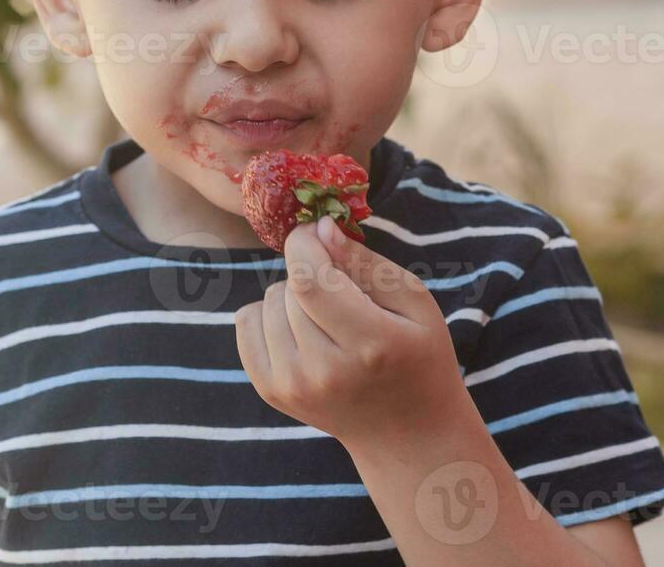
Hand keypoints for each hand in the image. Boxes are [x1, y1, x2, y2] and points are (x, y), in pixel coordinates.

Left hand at [234, 214, 475, 449]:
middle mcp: (325, 371)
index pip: (310, 281)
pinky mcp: (271, 392)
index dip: (305, 245)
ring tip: (324, 317)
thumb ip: (366, 263)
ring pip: (266, 303)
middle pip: (288, 289)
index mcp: (370, 344)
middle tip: (338, 290)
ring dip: (290, 297)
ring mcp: (293, 387)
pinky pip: (246, 324)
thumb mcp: (413, 302)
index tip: (317, 235)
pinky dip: (267, 315)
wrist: (407, 433)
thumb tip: (320, 229)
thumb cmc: (417, 356)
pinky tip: (299, 329)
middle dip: (308, 272)